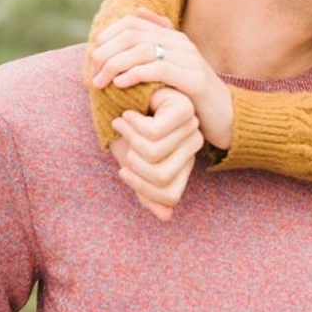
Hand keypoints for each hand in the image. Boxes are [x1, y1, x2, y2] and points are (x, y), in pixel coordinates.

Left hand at [91, 8, 233, 149]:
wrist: (225, 115)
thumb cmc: (192, 94)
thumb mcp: (173, 68)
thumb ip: (156, 46)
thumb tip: (138, 12)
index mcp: (173, 37)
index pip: (133, 22)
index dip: (108, 35)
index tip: (94, 55)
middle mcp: (181, 43)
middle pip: (133, 35)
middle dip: (107, 52)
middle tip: (93, 71)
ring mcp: (189, 59)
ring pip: (142, 50)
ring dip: (115, 65)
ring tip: (101, 81)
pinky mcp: (193, 78)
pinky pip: (158, 69)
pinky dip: (135, 74)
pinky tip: (120, 84)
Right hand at [111, 87, 204, 220]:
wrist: (119, 95)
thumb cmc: (125, 132)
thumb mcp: (132, 166)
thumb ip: (146, 192)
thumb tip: (167, 216)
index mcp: (183, 163)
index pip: (170, 196)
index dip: (141, 188)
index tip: (123, 169)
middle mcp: (192, 147)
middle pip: (162, 177)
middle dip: (132, 163)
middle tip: (122, 142)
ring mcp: (191, 126)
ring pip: (156, 154)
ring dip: (130, 140)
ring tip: (123, 124)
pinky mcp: (183, 108)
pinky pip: (154, 133)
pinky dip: (132, 126)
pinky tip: (129, 114)